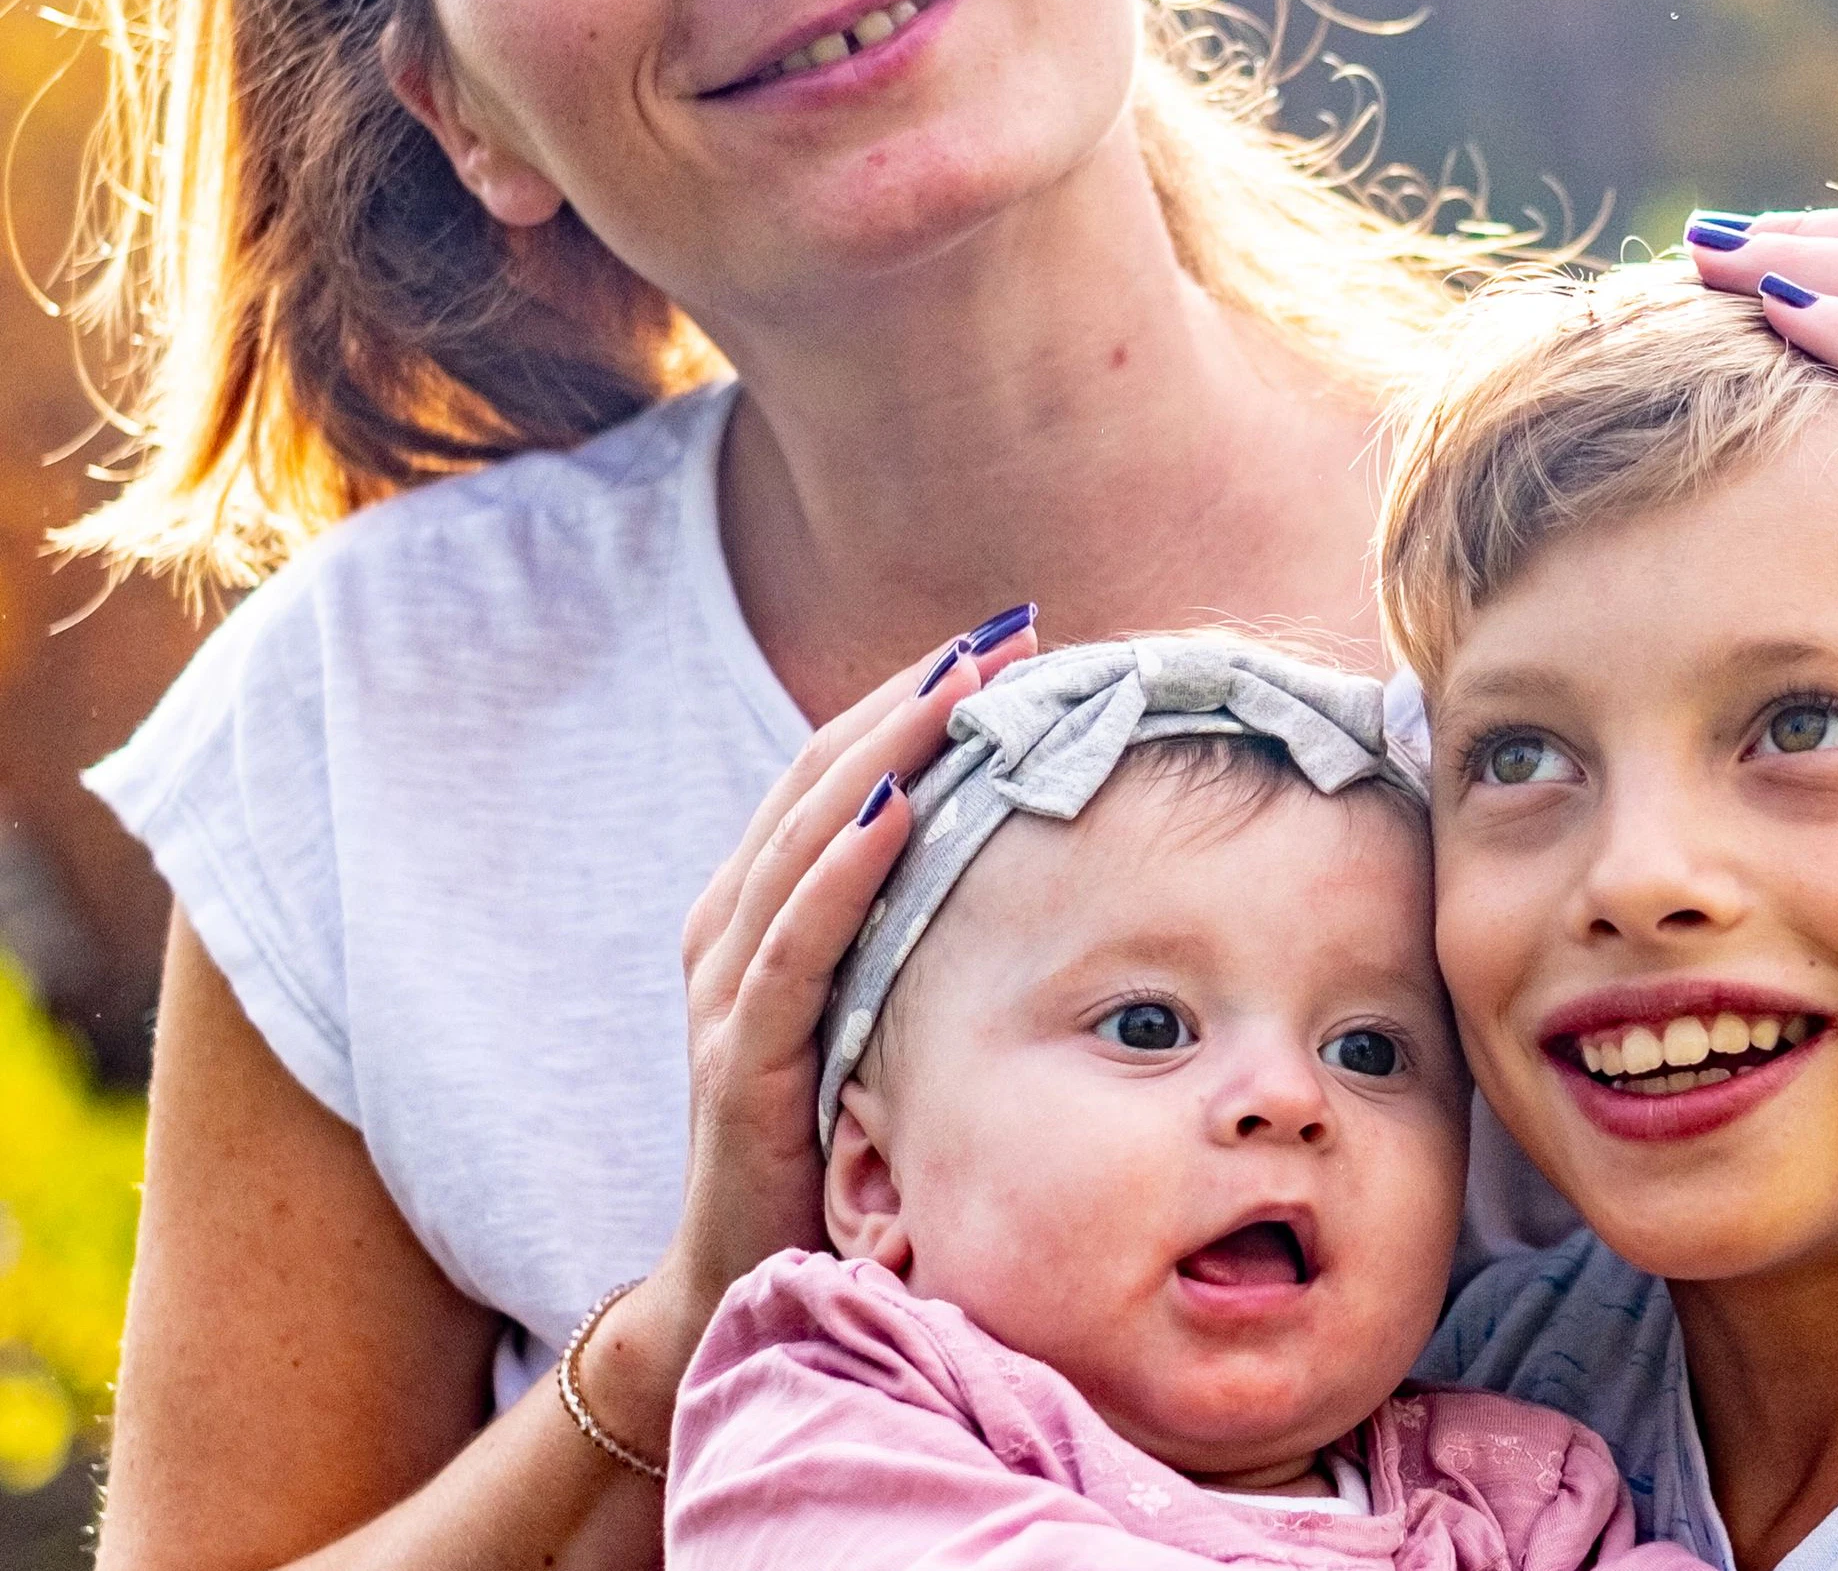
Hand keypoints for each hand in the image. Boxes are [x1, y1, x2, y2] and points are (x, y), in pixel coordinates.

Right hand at [654, 610, 1039, 1326]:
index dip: (914, 702)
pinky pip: (790, 950)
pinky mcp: (737, 1064)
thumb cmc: (829, 1140)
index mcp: (765, 914)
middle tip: (1007, 634)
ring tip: (958, 687)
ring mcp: (726, 996)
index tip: (1009, 642)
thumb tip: (1032, 856)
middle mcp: (732, 935)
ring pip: (802, 844)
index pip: (838, 775)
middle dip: (912, 702)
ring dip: (882, 755)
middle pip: (819, 783)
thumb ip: (919, 938)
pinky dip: (839, 873)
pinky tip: (894, 813)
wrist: (741, 1283)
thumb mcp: (881, 1017)